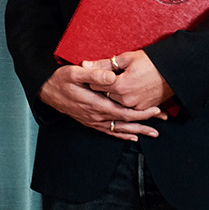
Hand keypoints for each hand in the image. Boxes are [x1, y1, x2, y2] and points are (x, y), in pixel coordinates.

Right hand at [39, 63, 166, 140]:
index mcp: (95, 104)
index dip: (141, 112)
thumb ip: (95, 75)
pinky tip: (132, 137)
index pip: (124, 112)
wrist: (46, 91)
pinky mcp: (90, 122)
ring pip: (119, 129)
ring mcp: (93, 121)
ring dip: (137, 131)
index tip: (156, 109)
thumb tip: (112, 78)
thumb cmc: (61, 79)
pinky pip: (109, 132)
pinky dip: (122, 135)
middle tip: (162, 120)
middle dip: (145, 122)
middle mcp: (96, 116)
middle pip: (125, 122)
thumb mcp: (76, 72)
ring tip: (153, 133)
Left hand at [86, 50, 174, 111]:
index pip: (95, 85)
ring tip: (122, 83)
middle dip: (104, 87)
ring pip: (115, 102)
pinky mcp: (143, 109)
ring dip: (115, 95)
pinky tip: (129, 93)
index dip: (95, 78)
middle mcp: (126, 100)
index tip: (98, 73)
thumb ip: (103, 64)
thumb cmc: (151, 62)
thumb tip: (85, 65)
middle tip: (111, 78)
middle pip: (104, 95)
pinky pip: (127, 107)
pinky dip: (126, 101)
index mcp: (119, 86)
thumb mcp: (126, 58)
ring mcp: (135, 106)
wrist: (175, 72)